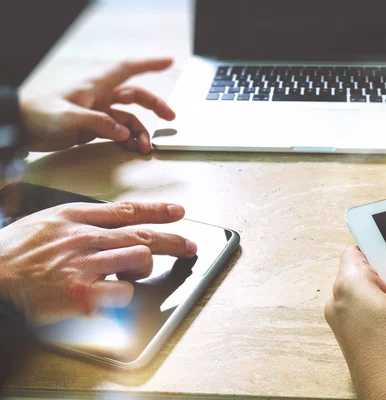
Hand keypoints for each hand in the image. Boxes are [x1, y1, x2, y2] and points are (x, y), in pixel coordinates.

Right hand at [0, 201, 196, 325]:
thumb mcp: (46, 222)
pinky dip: (125, 294)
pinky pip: (123, 292)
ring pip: (138, 258)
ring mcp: (84, 265)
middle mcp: (83, 237)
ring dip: (146, 267)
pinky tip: (114, 294)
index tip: (177, 211)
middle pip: (141, 235)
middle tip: (190, 245)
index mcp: (74, 217)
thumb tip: (114, 223)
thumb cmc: (13, 253)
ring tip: (140, 272)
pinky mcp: (82, 294)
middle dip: (172, 240)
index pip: (126, 210)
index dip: (156, 211)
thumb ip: (80, 219)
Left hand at [19, 58, 176, 153]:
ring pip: (128, 119)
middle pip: (135, 96)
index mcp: (95, 86)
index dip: (149, 64)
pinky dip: (127, 139)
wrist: (21, 129)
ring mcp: (98, 112)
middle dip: (155, 106)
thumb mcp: (69, 117)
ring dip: (140, 132)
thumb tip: (124, 133)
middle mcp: (99, 97)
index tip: (169, 61)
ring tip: (144, 148)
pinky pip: (118, 132)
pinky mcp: (94, 127)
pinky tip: (131, 148)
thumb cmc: (40, 115)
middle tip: (170, 118)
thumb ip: (99, 123)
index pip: (127, 69)